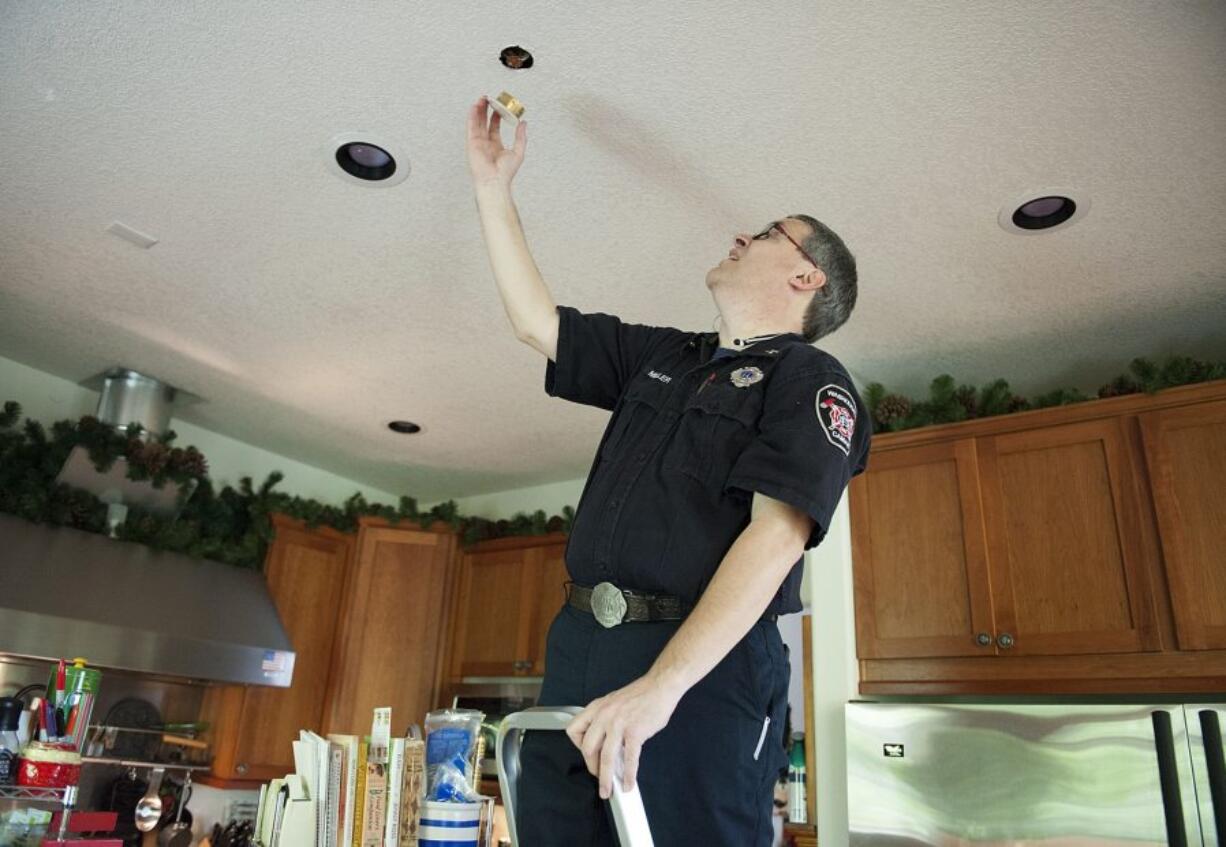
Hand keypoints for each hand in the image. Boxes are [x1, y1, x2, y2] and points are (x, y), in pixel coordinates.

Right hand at [466, 96, 526, 188]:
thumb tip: (523, 123)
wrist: (495, 180)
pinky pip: (471, 127)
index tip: (499, 105)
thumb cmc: (505, 172)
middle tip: (489, 98)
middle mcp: (486, 143)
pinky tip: (474, 107)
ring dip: (478, 110)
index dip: (496, 114)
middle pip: (484, 122)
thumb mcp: (518, 152)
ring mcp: (478, 142)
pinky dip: (472, 116)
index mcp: (496, 145)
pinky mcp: (471, 143)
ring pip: (477, 122)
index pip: (495, 126)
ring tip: (482, 98)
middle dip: (486, 109)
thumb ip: (520, 137)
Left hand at [566, 674, 683, 798]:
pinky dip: (629, 775)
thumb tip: (603, 742)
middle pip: (587, 749)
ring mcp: (619, 724)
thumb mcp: (613, 701)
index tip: (587, 754)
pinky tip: (629, 783)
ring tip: (608, 790)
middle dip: (592, 767)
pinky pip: (629, 759)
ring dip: (605, 779)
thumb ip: (605, 719)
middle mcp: (604, 716)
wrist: (660, 686)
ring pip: (605, 758)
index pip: (574, 730)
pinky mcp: (635, 732)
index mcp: (597, 707)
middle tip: (598, 776)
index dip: (578, 746)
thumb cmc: (640, 694)